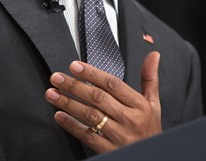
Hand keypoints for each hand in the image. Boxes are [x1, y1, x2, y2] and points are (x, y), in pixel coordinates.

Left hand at [44, 51, 161, 153]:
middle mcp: (129, 119)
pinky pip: (87, 135)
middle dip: (74, 86)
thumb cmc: (149, 129)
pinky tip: (60, 116)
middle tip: (57, 78)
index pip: (113, 84)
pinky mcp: (108, 150)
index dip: (92, 73)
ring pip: (90, 116)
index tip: (75, 66)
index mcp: (140, 105)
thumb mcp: (153, 104)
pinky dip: (71, 125)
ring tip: (52, 94)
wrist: (151, 156)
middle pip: (98, 98)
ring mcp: (119, 136)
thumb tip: (153, 55)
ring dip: (68, 103)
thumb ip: (149, 78)